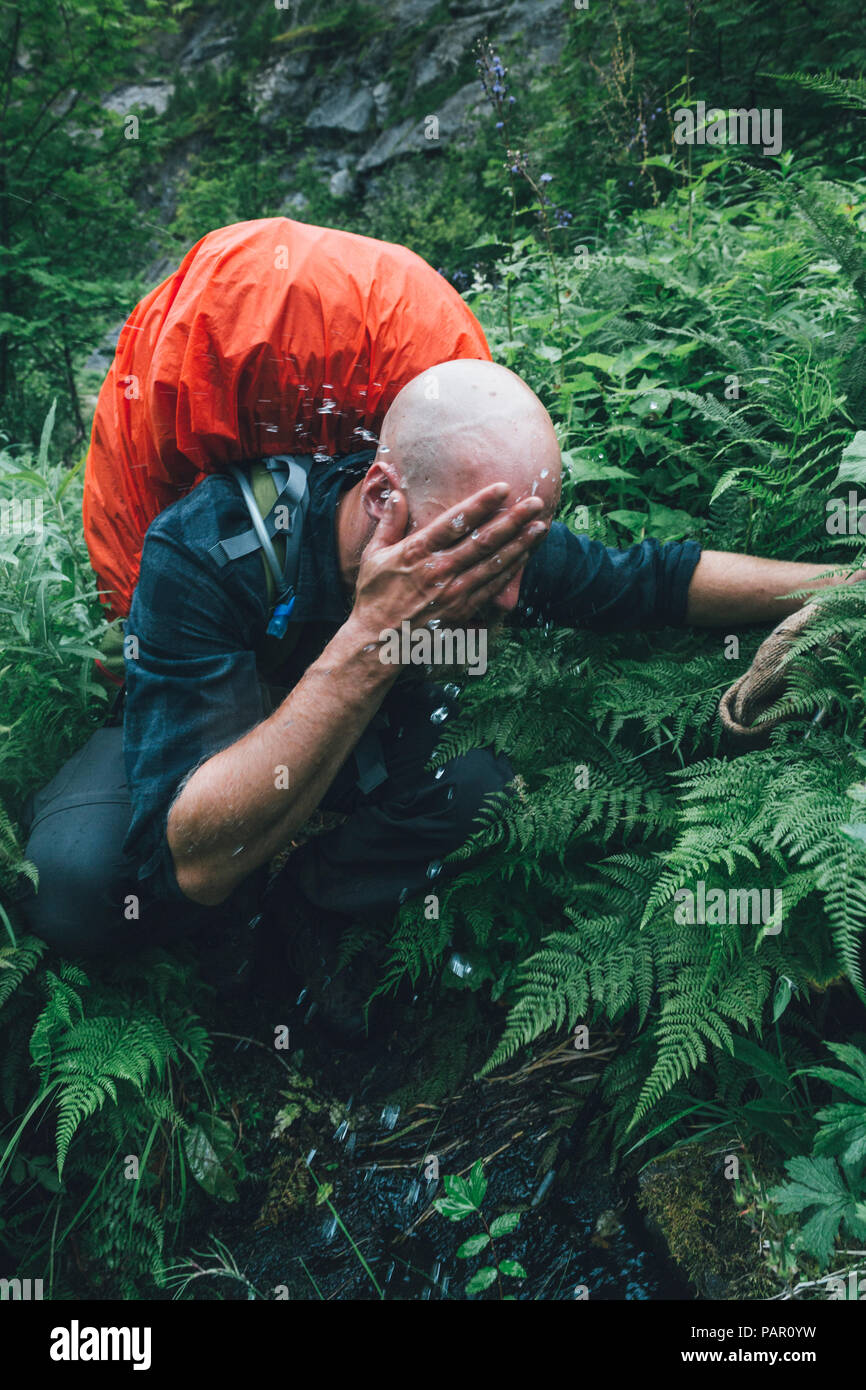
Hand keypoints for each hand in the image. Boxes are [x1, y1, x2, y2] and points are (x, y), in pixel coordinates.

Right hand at [351, 481, 547, 635]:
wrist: (379, 641)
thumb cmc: (375, 595)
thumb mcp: (374, 555)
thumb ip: (389, 523)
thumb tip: (398, 493)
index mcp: (416, 552)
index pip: (455, 522)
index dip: (481, 504)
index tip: (503, 488)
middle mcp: (439, 571)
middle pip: (483, 541)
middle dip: (512, 521)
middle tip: (535, 503)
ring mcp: (453, 592)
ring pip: (493, 564)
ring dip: (519, 545)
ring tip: (540, 527)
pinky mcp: (462, 610)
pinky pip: (492, 587)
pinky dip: (510, 570)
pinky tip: (525, 555)